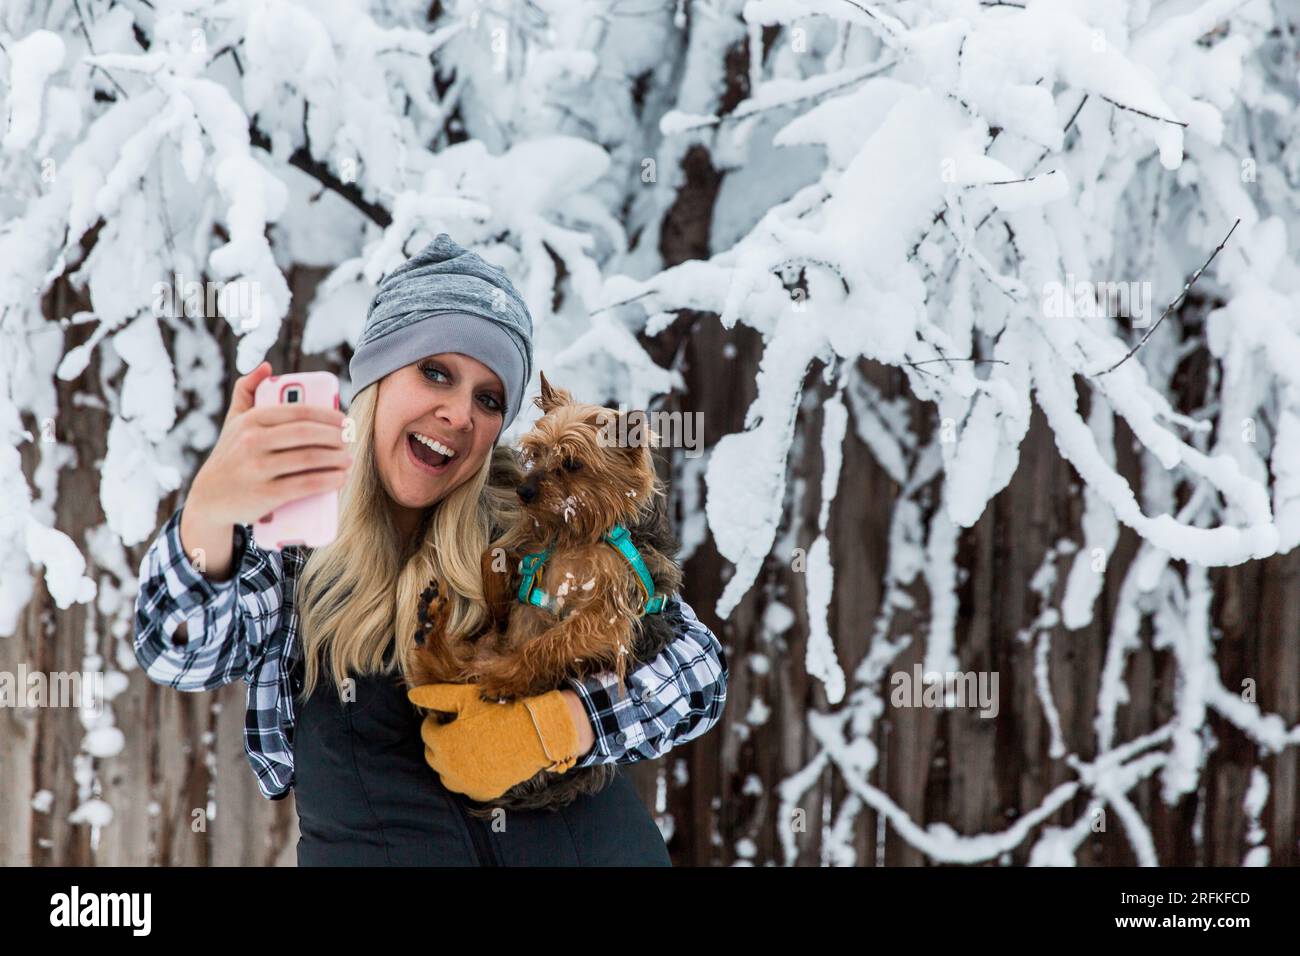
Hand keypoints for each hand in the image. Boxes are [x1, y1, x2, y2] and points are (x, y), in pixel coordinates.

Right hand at [181, 362, 352, 578]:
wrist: (209, 498)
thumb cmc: (230, 455)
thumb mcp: (233, 421)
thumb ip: (247, 390)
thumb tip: (266, 366)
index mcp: (251, 420)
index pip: (298, 411)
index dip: (327, 414)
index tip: (343, 419)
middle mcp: (253, 441)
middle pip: (308, 434)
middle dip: (336, 436)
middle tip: (349, 440)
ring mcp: (259, 468)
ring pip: (310, 459)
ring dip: (337, 459)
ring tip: (348, 459)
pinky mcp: (266, 494)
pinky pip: (306, 484)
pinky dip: (330, 481)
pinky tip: (341, 478)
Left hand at [406, 683, 583, 801]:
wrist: (535, 732)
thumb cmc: (499, 710)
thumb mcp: (465, 697)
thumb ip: (436, 696)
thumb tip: (411, 695)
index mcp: (442, 744)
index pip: (427, 731)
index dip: (435, 720)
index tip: (445, 714)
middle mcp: (449, 768)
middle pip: (433, 755)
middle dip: (438, 742)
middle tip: (453, 729)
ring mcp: (466, 783)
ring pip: (446, 775)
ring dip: (449, 762)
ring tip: (462, 747)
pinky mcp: (483, 791)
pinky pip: (467, 787)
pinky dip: (467, 778)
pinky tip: (477, 764)